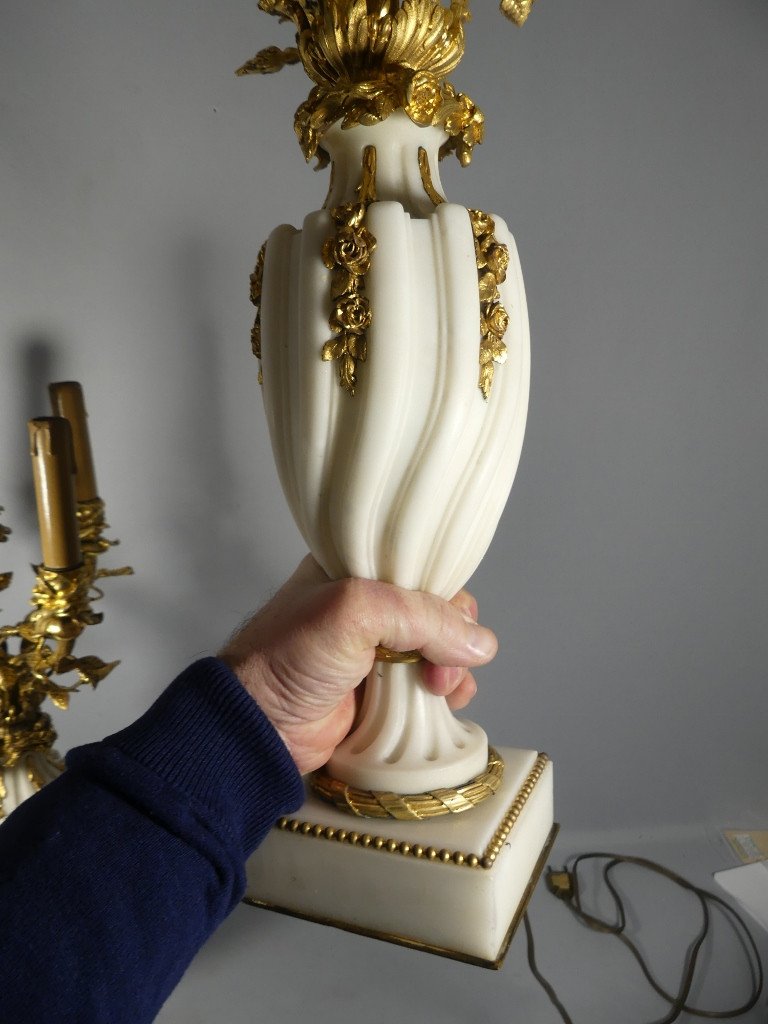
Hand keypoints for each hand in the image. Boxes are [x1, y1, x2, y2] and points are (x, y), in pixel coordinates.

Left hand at [218, 556, 497, 773]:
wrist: (259, 725)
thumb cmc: (286, 656)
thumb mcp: (354, 613)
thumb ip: (420, 617)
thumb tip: (478, 642)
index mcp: (355, 570)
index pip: (421, 568)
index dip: (444, 593)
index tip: (453, 620)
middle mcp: (369, 605)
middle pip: (438, 611)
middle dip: (452, 637)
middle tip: (441, 663)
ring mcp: (377, 649)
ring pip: (441, 649)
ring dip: (453, 669)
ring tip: (440, 688)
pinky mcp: (383, 689)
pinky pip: (430, 686)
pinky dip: (446, 694)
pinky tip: (443, 702)